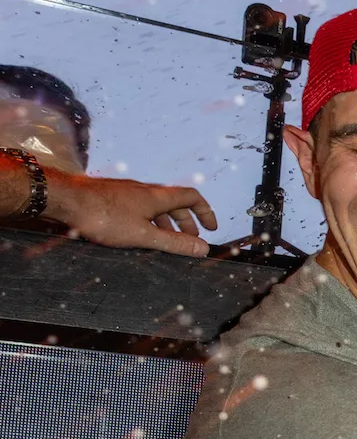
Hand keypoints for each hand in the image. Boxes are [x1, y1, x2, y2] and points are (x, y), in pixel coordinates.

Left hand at [41, 168, 216, 256]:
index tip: (210, 228)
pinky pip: (139, 206)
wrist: (65, 199)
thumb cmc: (103, 216)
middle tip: (188, 240)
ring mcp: (127, 191)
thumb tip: (203, 248)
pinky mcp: (112, 195)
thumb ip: (174, 243)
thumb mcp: (144, 236)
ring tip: (164, 240)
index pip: (192, 197)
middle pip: (174, 203)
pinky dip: (147, 219)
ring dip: (166, 223)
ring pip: (155, 206)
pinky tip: (136, 232)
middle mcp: (145, 190)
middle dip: (186, 223)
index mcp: (158, 197)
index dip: (205, 212)